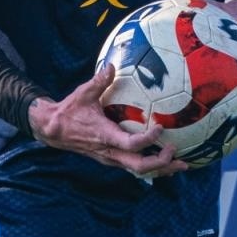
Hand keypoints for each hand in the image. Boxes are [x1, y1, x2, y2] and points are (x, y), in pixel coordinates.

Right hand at [26, 66, 186, 176]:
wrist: (54, 131)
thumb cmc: (70, 111)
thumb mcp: (83, 93)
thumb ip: (99, 81)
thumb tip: (111, 66)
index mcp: (104, 136)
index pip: (130, 144)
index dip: (147, 139)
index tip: (161, 127)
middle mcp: (109, 152)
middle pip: (139, 167)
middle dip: (161, 163)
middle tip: (178, 153)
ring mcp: (111, 158)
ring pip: (139, 171)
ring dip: (161, 169)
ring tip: (182, 164)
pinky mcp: (112, 159)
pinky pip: (134, 167)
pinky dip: (152, 166)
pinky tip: (166, 161)